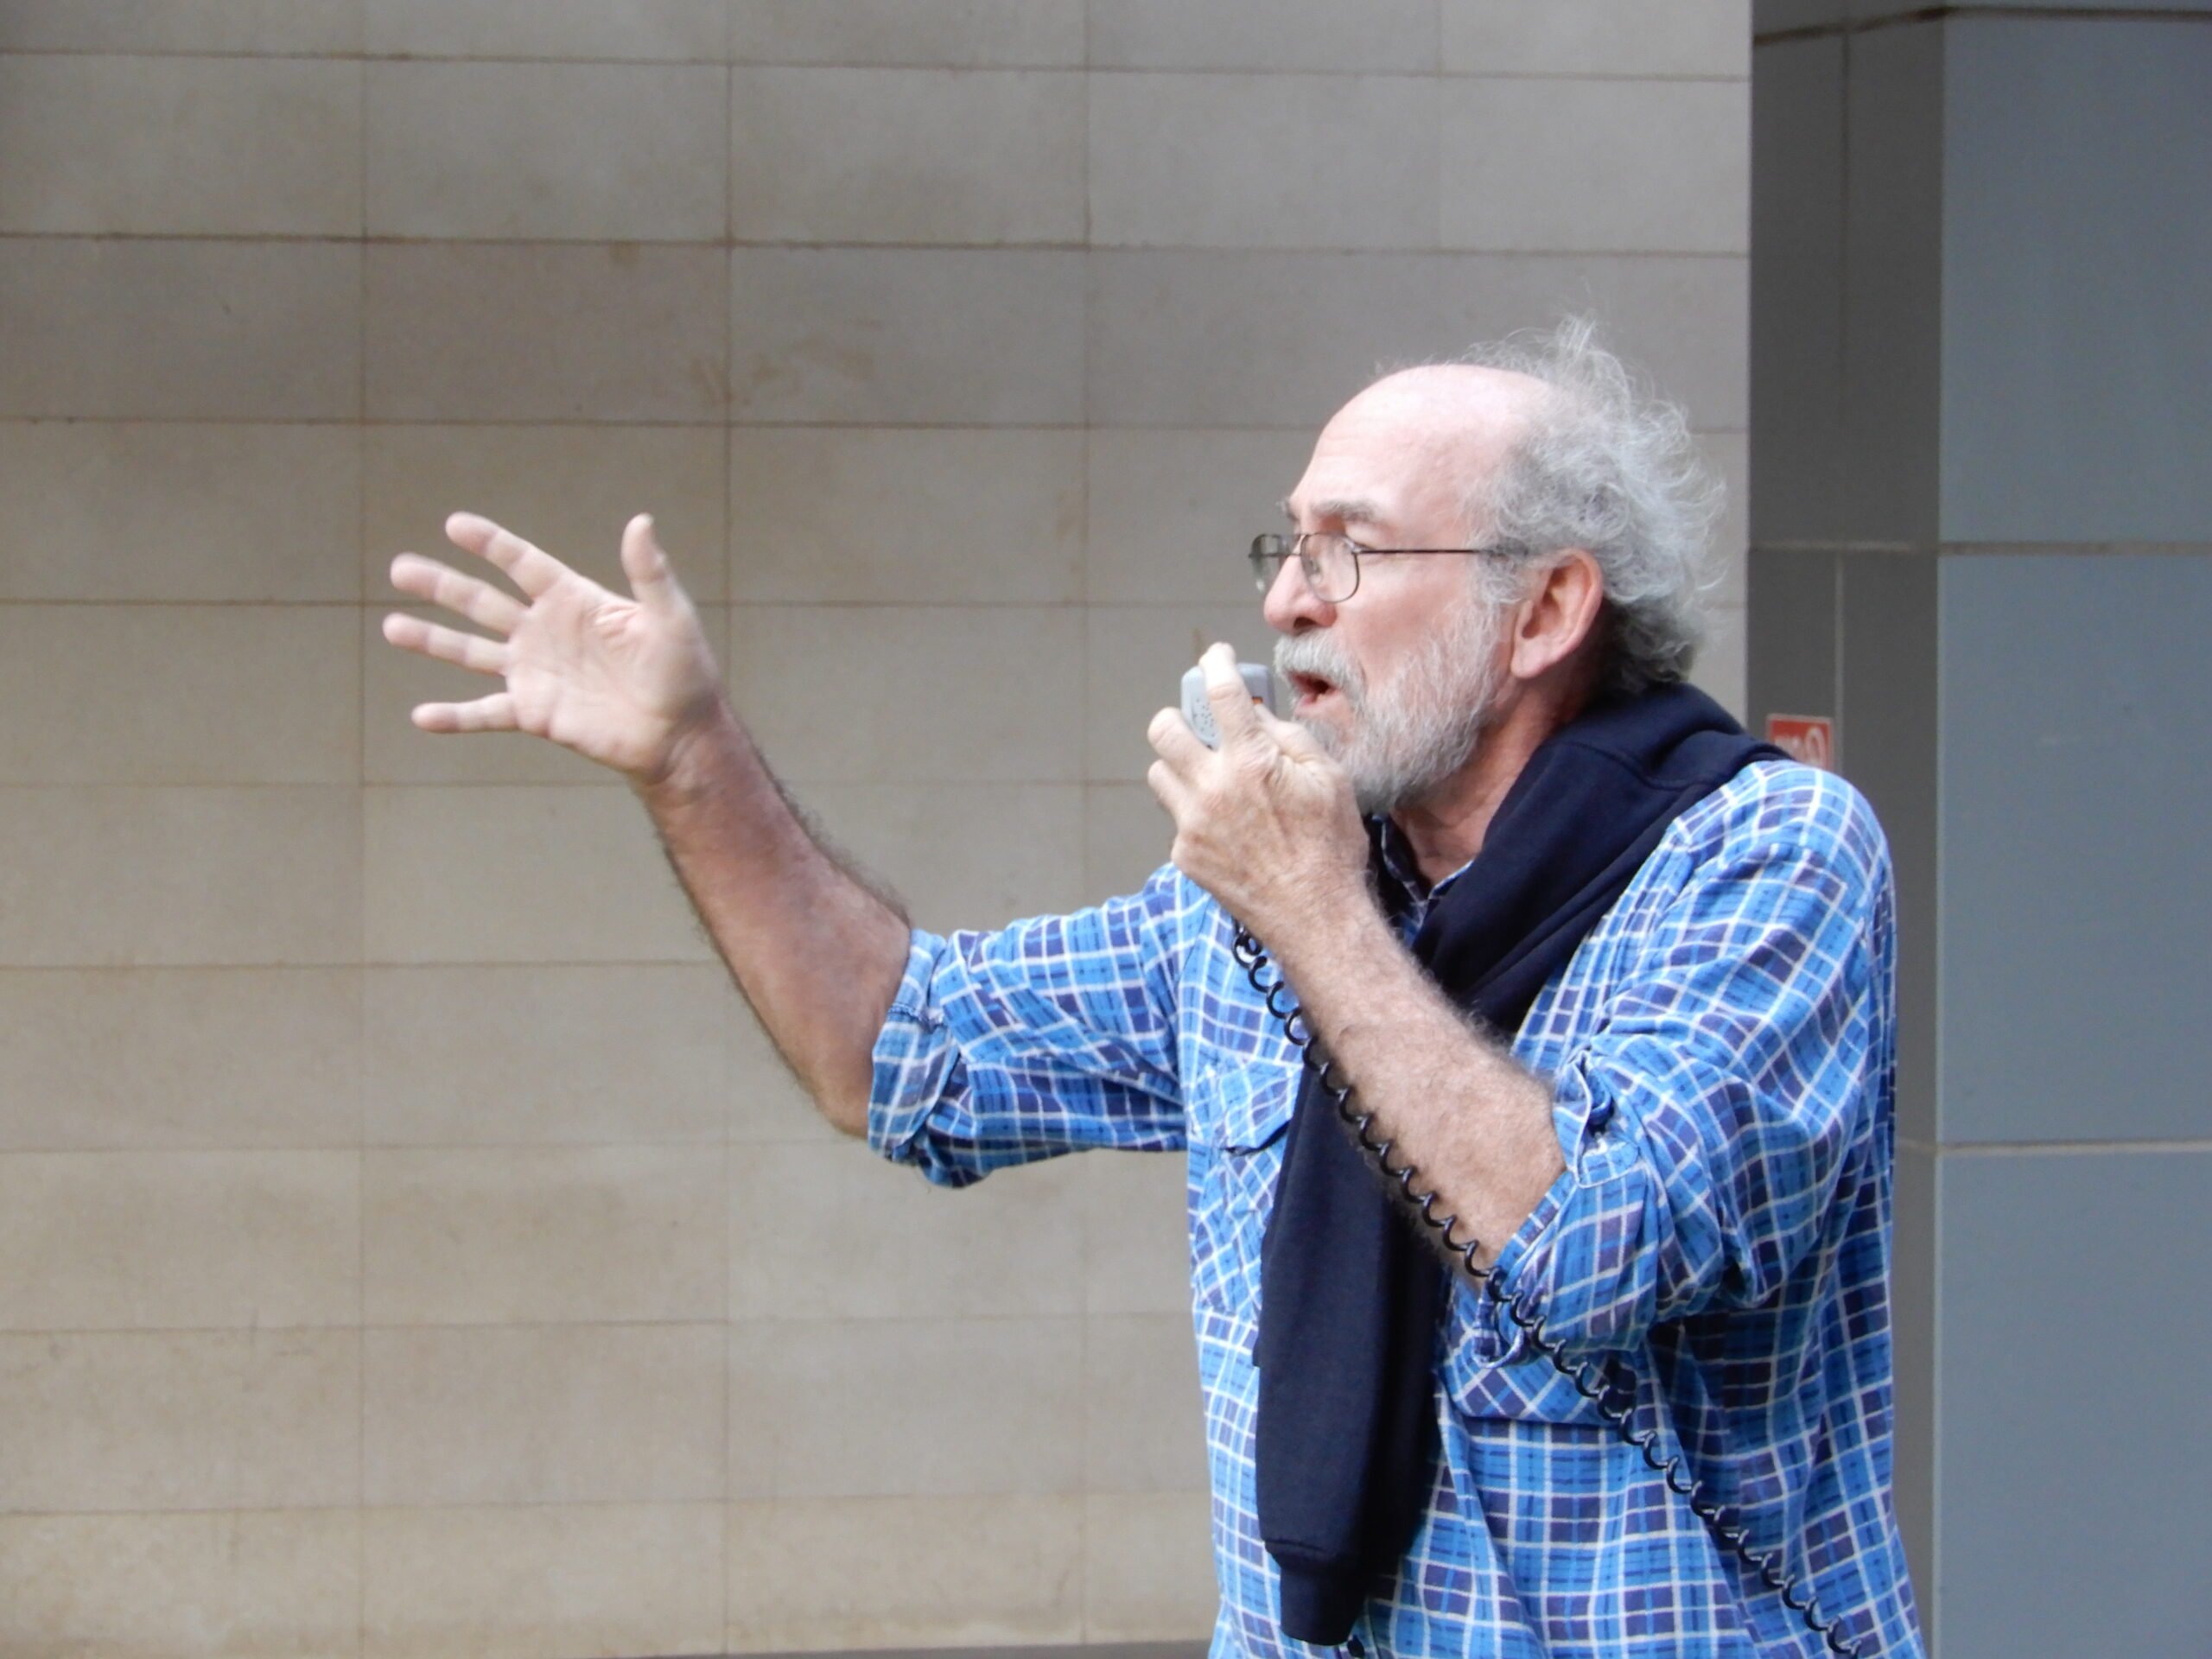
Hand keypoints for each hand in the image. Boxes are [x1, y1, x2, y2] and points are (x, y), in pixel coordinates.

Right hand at [383, 512, 726, 784]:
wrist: (681, 735)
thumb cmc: (683, 672)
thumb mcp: (670, 618)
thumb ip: (649, 574)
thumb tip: (640, 521)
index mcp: (572, 600)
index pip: (522, 565)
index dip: (490, 544)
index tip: (454, 524)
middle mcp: (544, 632)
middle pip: (482, 602)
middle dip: (441, 585)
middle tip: (399, 567)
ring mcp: (535, 673)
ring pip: (471, 651)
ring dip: (432, 640)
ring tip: (391, 626)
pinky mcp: (534, 713)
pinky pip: (485, 714)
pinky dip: (454, 717)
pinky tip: (421, 717)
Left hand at [1146, 642, 1369, 941]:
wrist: (1316, 916)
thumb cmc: (1330, 847)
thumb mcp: (1329, 779)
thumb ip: (1291, 739)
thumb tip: (1261, 718)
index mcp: (1252, 761)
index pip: (1220, 693)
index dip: (1215, 665)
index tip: (1216, 659)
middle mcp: (1213, 788)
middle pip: (1163, 730)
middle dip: (1176, 717)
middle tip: (1197, 724)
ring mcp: (1193, 824)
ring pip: (1160, 774)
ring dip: (1180, 767)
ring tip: (1210, 776)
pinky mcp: (1186, 855)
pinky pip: (1177, 819)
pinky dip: (1195, 813)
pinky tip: (1227, 827)